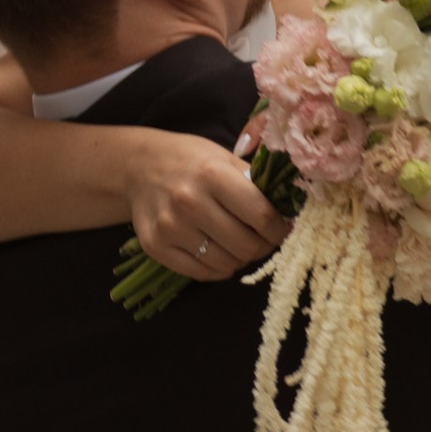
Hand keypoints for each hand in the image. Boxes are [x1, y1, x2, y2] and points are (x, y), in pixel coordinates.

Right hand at [124, 132, 288, 281]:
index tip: (281, 228)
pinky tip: (218, 251)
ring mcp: (169, 227)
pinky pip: (202, 273)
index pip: (262, 216)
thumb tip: (291, 213)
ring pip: (227, 264)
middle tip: (262, 239)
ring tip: (238, 243)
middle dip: (262, 246)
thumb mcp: (225, 158)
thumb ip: (257, 184)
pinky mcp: (155, 246)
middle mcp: (189, 201)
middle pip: (247, 246)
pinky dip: (218, 268)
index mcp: (212, 174)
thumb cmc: (191, 161)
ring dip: (240, 259)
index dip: (280, 228)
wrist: (139, 167)